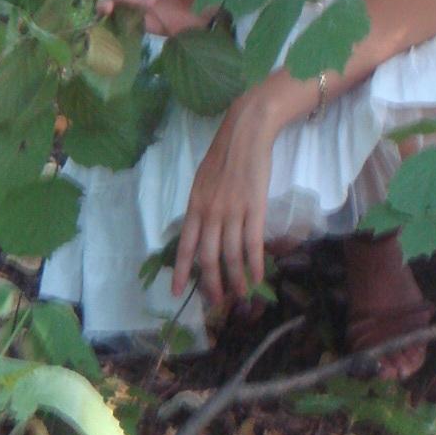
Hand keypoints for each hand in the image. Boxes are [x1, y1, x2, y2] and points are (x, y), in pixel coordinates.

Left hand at [171, 92, 274, 306]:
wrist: (246, 133)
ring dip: (236, 279)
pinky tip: (258, 277)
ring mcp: (233, 211)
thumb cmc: (224, 154)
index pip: (186, 245)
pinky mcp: (254, 208)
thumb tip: (200, 230)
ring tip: (240, 295)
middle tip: (216, 301)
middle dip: (211, 283)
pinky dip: (254, 264)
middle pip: (208, 257)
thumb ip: (201, 206)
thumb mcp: (202, 180)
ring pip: (231, 255)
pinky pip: (252, 243)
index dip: (182, 271)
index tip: (177, 292)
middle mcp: (211, 212)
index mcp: (195, 205)